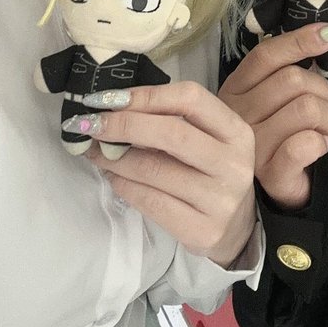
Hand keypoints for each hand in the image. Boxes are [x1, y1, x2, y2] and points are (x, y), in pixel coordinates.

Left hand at [85, 83, 255, 268]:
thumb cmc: (210, 172)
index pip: (190, 99)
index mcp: (236, 132)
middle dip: (123, 124)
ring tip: (94, 151)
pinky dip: (123, 185)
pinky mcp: (201, 231)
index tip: (110, 99)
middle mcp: (233, 164)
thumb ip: (171, 121)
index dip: (146, 95)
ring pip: (153, 169)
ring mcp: (220, 201)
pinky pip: (149, 202)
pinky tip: (113, 177)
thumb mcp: (206, 140)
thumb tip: (112, 108)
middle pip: (172, 133)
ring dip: (114, 158)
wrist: (236, 228)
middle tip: (91, 123)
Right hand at [219, 24, 327, 210]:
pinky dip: (322, 142)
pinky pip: (305, 144)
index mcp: (236, 88)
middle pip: (293, 80)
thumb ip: (290, 68)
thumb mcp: (275, 98)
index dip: (299, 40)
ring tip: (324, 132)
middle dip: (324, 92)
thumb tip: (327, 33)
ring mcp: (250, 145)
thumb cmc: (279, 136)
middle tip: (324, 111)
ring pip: (307, 109)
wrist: (274, 192)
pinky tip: (319, 148)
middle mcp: (237, 114)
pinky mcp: (269, 173)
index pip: (266, 55)